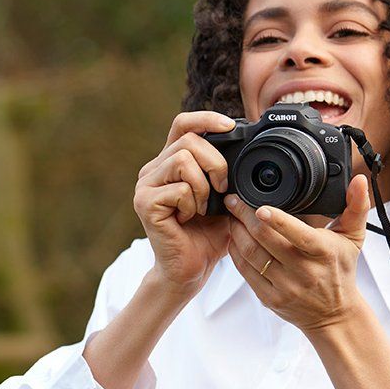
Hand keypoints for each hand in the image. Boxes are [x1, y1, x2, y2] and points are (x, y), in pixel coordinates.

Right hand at [134, 111, 235, 289]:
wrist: (190, 270)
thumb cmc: (207, 236)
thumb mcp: (225, 197)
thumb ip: (227, 172)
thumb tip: (246, 147)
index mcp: (170, 162)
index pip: (183, 124)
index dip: (206, 118)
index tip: (231, 126)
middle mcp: (153, 169)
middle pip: (188, 140)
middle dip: (215, 163)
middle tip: (222, 189)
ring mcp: (145, 185)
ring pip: (183, 161)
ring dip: (203, 187)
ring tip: (202, 208)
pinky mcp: (144, 203)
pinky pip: (179, 188)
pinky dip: (193, 204)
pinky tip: (188, 219)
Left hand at [223, 172, 373, 333]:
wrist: (334, 314)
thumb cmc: (341, 270)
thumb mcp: (353, 238)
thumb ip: (356, 206)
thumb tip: (359, 180)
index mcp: (322, 252)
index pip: (297, 234)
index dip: (276, 220)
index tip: (259, 207)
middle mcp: (303, 271)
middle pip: (265, 240)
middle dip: (245, 217)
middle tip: (234, 201)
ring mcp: (285, 287)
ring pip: (252, 255)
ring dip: (237, 232)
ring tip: (231, 216)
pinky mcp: (270, 299)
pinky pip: (246, 273)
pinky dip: (236, 253)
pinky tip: (234, 238)